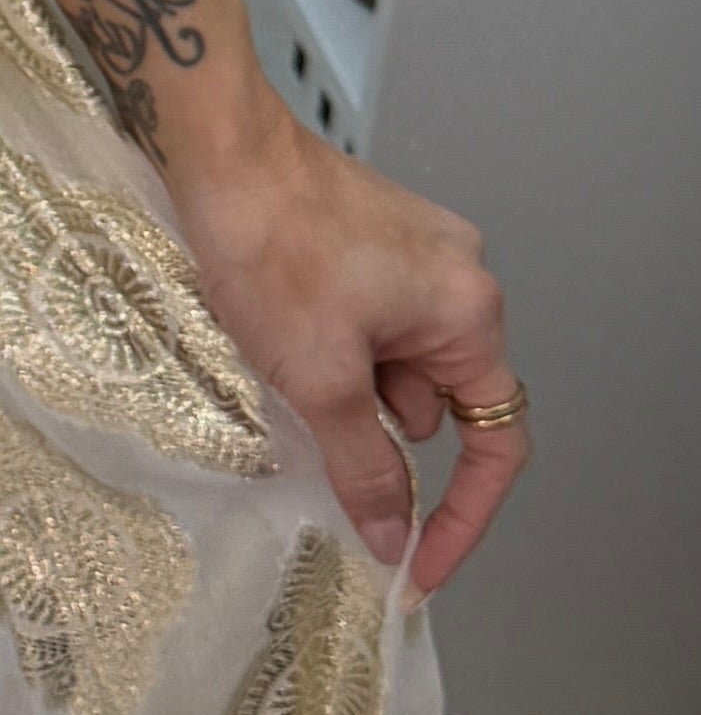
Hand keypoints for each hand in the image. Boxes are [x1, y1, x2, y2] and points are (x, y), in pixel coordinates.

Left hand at [158, 96, 525, 592]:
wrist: (218, 151)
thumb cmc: (271, 245)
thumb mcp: (320, 379)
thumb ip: (364, 467)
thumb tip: (393, 535)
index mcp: (469, 311)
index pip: (496, 441)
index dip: (463, 515)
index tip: (422, 563)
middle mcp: (461, 279)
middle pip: (438, 404)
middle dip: (376, 428)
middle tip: (310, 421)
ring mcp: (419, 256)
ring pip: (395, 368)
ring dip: (347, 386)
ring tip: (282, 352)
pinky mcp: (375, 244)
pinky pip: (370, 328)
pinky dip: (333, 350)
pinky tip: (279, 327)